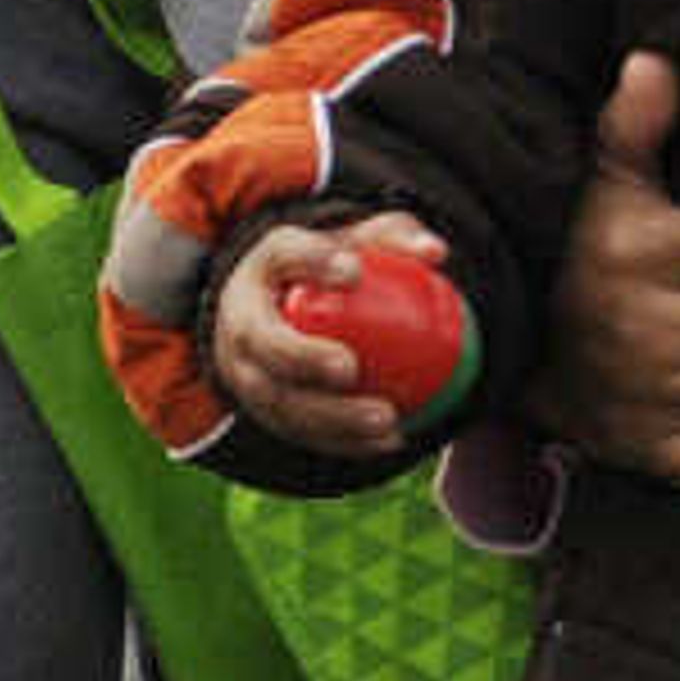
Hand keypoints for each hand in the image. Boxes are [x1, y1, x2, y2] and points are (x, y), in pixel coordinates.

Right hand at [213, 216, 456, 454]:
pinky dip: (344, 440)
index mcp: (266, 266)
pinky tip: (389, 441)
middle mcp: (243, 319)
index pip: (283, 255)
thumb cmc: (330, 271)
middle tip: (349, 367)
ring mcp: (247, 370)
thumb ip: (397, 239)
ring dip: (331, 416)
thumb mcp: (361, 243)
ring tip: (386, 418)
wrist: (277, 312)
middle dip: (302, 358)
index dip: (312, 263)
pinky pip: (300, 431)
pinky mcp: (264, 410)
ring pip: (279, 400)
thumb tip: (436, 253)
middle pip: (263, 342)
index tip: (354, 272)